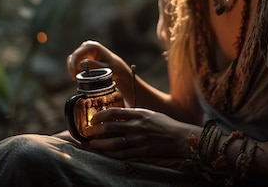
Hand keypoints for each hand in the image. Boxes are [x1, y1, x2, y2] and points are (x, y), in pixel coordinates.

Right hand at [66, 40, 129, 82]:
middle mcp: (88, 45)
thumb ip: (93, 66)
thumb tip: (79, 64)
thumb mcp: (105, 68)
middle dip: (72, 68)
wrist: (117, 67)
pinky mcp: (84, 53)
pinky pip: (74, 60)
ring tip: (76, 78)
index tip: (74, 76)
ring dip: (73, 69)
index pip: (77, 55)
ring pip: (72, 59)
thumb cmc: (113, 68)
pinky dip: (74, 68)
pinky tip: (77, 75)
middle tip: (75, 79)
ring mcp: (85, 48)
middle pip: (73, 57)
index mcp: (93, 46)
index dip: (73, 66)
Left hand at [83, 107, 197, 159]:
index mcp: (138, 113)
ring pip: (113, 142)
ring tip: (91, 144)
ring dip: (100, 144)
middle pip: (110, 127)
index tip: (93, 118)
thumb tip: (118, 115)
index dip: (100, 115)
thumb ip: (134, 114)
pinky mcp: (142, 151)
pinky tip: (105, 153)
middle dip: (95, 130)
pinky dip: (112, 154)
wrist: (180, 137)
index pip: (114, 112)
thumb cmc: (165, 124)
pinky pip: (123, 154)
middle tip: (87, 131)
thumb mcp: (149, 113)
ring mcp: (139, 139)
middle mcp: (137, 126)